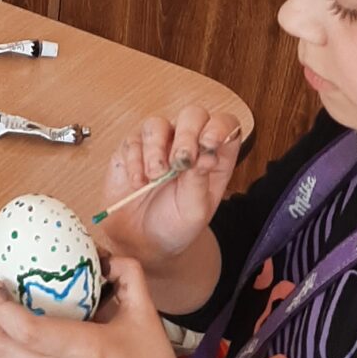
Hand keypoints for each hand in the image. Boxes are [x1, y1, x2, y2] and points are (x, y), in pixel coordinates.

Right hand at [101, 105, 241, 272]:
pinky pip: (133, 140)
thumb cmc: (175, 226)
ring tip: (154, 177)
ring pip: (158, 124)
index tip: (209, 144)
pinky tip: (138, 182)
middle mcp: (188, 144)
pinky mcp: (132, 149)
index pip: (224, 125)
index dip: (219, 127)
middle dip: (186, 136)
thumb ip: (199, 181)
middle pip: (192, 114)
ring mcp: (159, 144)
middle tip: (179, 162)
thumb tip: (206, 154)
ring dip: (156, 150)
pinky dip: (135, 160)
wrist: (142, 243)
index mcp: (213, 157)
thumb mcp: (194, 210)